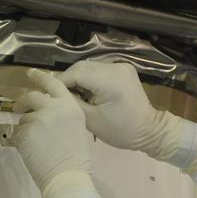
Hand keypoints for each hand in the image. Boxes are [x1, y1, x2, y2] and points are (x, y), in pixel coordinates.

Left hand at [13, 70, 105, 197]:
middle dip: (22, 102)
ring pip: (24, 119)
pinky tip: (30, 152)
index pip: (53, 83)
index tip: (30, 73)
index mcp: (70, 106)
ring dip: (25, 129)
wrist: (67, 176)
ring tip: (36, 145)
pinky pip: (17, 134)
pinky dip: (20, 142)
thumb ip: (61, 114)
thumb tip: (44, 111)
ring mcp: (38, 118)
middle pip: (32, 96)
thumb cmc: (75, 157)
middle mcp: (54, 107)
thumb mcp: (75, 127)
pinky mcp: (25, 132)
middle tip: (18, 108)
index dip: (40, 76)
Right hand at [58, 61, 196, 173]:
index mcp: (110, 80)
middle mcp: (116, 67)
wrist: (149, 131)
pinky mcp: (123, 69)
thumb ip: (71, 103)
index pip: (75, 74)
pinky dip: (88, 78)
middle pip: (81, 67)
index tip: (47, 93)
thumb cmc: (120, 131)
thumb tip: (53, 93)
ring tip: (69, 94)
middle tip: (56, 94)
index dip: (59, 82)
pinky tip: (84, 90)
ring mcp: (121, 66)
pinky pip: (98, 69)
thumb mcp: (90, 120)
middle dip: (67, 79)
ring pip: (88, 66)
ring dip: (77, 78)